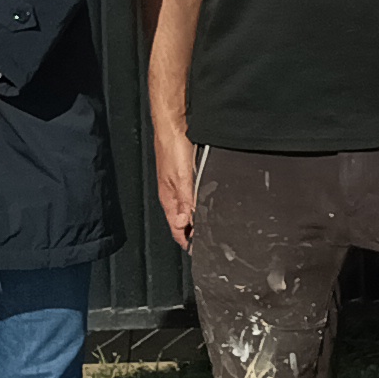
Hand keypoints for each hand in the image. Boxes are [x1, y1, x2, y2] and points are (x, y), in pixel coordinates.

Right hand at [154, 122, 198, 246]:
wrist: (173, 126)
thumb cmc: (173, 148)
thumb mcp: (182, 178)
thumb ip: (185, 201)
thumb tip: (185, 223)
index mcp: (169, 199)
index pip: (177, 228)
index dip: (187, 241)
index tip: (198, 251)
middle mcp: (172, 194)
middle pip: (182, 221)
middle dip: (193, 233)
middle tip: (207, 242)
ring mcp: (178, 185)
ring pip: (187, 209)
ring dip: (197, 219)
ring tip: (209, 227)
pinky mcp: (184, 176)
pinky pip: (191, 197)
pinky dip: (198, 204)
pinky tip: (206, 204)